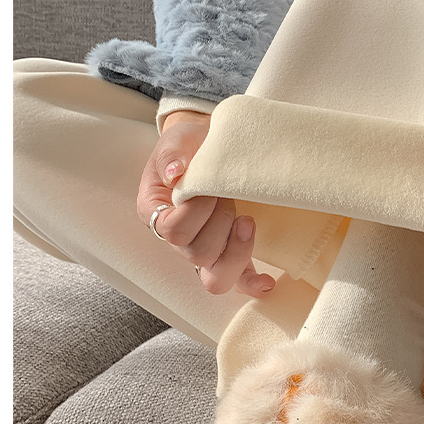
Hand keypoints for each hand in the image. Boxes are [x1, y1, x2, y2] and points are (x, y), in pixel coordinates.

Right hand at [137, 110, 277, 296]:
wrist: (212, 145)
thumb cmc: (192, 144)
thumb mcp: (178, 139)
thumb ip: (172, 154)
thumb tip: (176, 173)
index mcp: (156, 212)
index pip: (171, 230)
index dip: (195, 213)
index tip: (210, 189)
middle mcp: (177, 239)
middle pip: (196, 254)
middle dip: (220, 223)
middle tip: (228, 195)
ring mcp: (205, 249)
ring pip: (215, 277)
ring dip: (236, 252)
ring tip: (248, 222)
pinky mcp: (230, 253)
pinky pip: (239, 281)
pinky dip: (252, 284)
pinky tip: (267, 281)